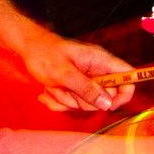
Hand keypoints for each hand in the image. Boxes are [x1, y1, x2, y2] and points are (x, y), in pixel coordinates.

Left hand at [17, 31, 136, 112]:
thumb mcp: (64, 73)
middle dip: (83, 101)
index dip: (124, 93)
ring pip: (86, 103)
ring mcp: (86, 80)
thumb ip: (86, 88)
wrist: (27, 48)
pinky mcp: (75, 87)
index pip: (127, 76)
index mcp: (100, 60)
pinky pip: (73, 103)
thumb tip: (108, 103)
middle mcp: (96, 70)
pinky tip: (48, 90)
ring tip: (53, 87)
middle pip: (105, 97)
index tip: (109, 105)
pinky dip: (59, 101)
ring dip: (67, 100)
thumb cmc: (44, 54)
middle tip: (65, 90)